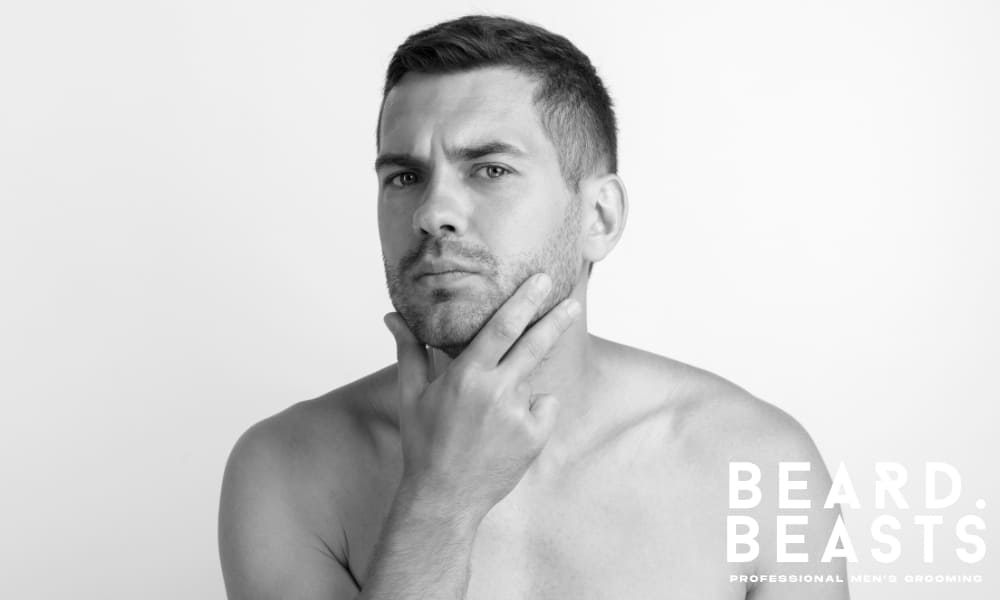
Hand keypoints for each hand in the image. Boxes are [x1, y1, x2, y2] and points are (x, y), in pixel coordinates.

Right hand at [384, 273, 580, 520]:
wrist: (445, 497)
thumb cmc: (424, 444)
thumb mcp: (411, 396)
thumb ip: (409, 350)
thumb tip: (394, 316)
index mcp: (466, 376)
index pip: (501, 328)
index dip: (524, 301)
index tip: (541, 280)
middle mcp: (496, 392)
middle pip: (534, 344)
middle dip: (556, 319)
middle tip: (572, 302)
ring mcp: (519, 415)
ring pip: (532, 380)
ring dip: (519, 385)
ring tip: (491, 415)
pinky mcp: (535, 437)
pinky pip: (544, 407)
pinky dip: (532, 410)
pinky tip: (507, 430)